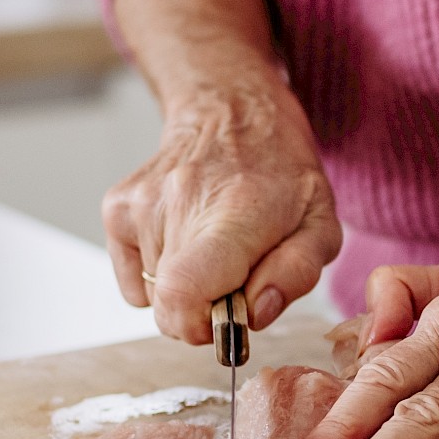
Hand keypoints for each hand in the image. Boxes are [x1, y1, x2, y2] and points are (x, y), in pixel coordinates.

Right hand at [104, 79, 340, 343]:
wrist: (232, 112)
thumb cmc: (282, 174)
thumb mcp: (320, 225)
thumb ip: (294, 275)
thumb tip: (254, 315)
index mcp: (235, 213)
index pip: (184, 297)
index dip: (204, 326)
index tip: (230, 316)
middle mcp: (180, 203)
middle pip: (169, 308)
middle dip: (203, 312)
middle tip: (232, 279)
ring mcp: (142, 203)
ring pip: (152, 294)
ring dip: (185, 287)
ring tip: (213, 246)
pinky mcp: (118, 207)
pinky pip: (133, 278)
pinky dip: (157, 274)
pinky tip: (185, 238)